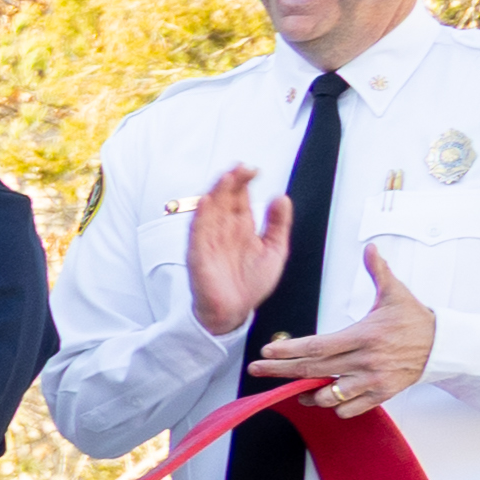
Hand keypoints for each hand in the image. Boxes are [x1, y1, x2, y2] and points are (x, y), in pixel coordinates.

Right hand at [181, 162, 285, 337]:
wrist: (234, 312)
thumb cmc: (250, 284)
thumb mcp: (275, 250)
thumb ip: (278, 224)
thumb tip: (281, 198)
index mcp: (241, 227)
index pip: (240, 197)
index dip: (244, 181)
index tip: (252, 169)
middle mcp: (224, 230)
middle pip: (225, 198)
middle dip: (232, 181)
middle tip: (241, 167)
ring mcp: (210, 240)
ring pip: (211, 209)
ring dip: (217, 192)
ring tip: (226, 177)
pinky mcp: (199, 253)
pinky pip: (198, 231)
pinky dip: (201, 216)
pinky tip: (206, 202)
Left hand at [248, 243, 440, 414]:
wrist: (443, 344)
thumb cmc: (415, 320)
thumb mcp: (395, 293)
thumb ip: (378, 271)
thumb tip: (370, 248)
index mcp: (364, 335)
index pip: (318, 346)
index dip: (289, 350)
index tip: (267, 352)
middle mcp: (366, 360)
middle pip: (314, 370)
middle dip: (282, 371)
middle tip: (258, 369)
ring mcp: (373, 380)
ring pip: (330, 395)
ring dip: (309, 393)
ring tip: (295, 387)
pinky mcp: (382, 394)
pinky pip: (350, 409)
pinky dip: (335, 407)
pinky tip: (325, 397)